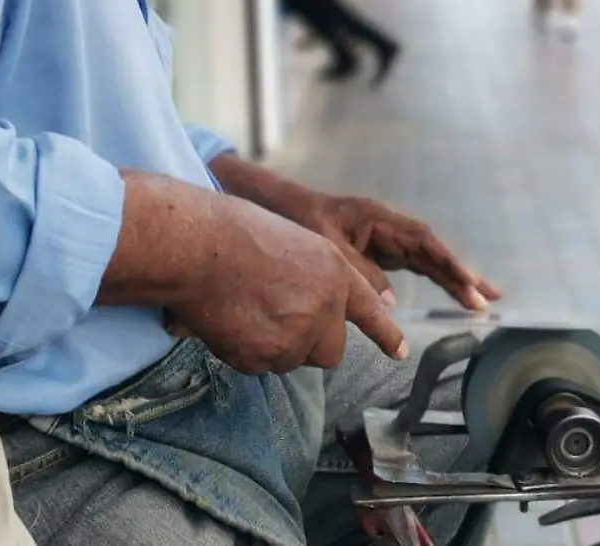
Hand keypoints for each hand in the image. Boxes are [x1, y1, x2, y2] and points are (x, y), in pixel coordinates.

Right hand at [165, 193, 404, 373]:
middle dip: (310, 344)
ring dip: (274, 346)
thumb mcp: (292, 243)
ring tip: (245, 310)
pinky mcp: (268, 356)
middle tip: (278, 321)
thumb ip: (312, 279)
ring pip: (293, 360)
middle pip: (331, 350)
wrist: (200, 247)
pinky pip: (261, 366)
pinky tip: (230, 322)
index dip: (385, 333)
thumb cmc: (234, 233)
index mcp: (334, 270)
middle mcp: (326, 307)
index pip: (368, 308)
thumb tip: (311, 310)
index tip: (400, 352)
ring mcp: (298, 335)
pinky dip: (247, 352)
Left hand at [299, 193, 501, 312]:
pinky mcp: (383, 252)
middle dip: (461, 275)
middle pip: (433, 252)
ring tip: (481, 301)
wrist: (286, 209)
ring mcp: (388, 240)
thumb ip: (359, 270)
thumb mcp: (328, 247)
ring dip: (454, 279)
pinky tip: (452, 294)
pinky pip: (415, 266)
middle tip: (488, 300)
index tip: (468, 281)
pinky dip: (434, 279)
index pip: (421, 241)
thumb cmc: (304, 221)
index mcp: (379, 219)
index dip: (447, 261)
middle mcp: (390, 229)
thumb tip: (391, 299)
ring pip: (428, 261)